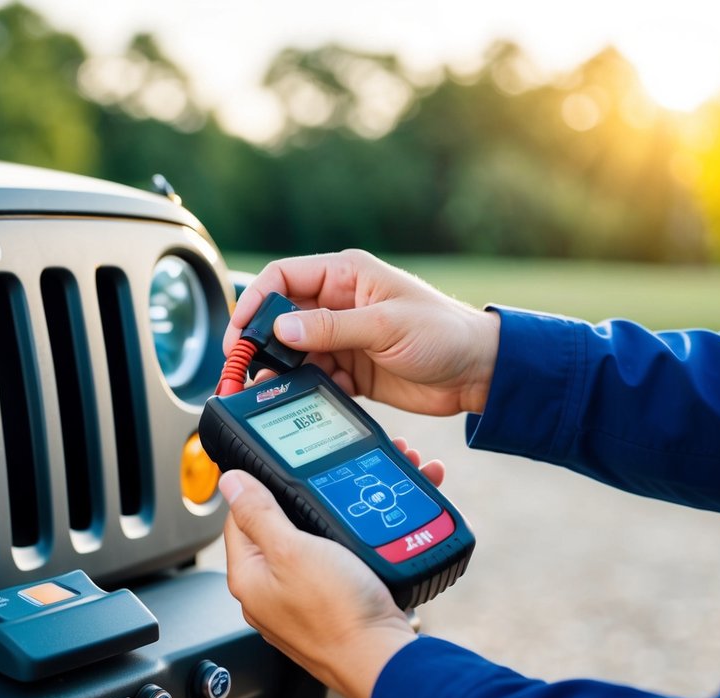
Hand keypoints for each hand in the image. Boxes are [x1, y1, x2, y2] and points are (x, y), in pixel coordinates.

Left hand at [221, 437, 439, 697]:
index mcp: (247, 577)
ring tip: (354, 509)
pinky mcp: (331, 608)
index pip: (238, 518)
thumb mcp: (292, 549)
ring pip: (311, 546)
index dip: (259, 489)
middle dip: (304, 503)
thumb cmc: (337, 614)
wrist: (383, 660)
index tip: (283, 473)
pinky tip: (366, 539)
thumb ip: (259, 513)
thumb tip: (230, 482)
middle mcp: (269, 593)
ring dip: (332, 522)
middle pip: (277, 530)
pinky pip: (334, 565)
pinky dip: (349, 547)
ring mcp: (300, 603)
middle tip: (328, 486)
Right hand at [224, 249, 500, 414]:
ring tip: (267, 389)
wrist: (479, 372)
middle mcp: (339, 303)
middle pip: (281, 318)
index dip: (256, 301)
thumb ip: (331, 327)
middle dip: (259, 342)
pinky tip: (301, 400)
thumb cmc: (444, 333)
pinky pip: (314, 378)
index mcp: (346, 276)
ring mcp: (343, 338)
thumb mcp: (385, 325)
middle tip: (241, 368)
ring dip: (280, 371)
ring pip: (294, 352)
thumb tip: (281, 326)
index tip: (240, 331)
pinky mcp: (351, 370)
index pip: (284, 277)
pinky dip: (304, 389)